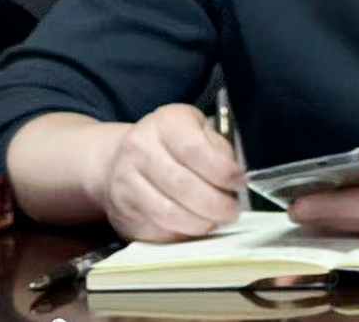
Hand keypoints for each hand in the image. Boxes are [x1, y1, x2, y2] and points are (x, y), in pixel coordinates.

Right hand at [91, 103, 244, 241]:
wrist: (118, 161)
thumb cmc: (170, 142)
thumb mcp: (196, 128)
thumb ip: (216, 147)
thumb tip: (234, 178)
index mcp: (165, 123)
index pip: (195, 150)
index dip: (223, 171)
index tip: (240, 183)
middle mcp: (140, 150)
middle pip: (183, 186)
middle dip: (215, 204)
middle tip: (233, 211)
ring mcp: (127, 185)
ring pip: (170, 214)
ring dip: (201, 223)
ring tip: (217, 220)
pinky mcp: (124, 215)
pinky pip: (158, 232)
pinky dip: (183, 235)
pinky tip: (195, 228)